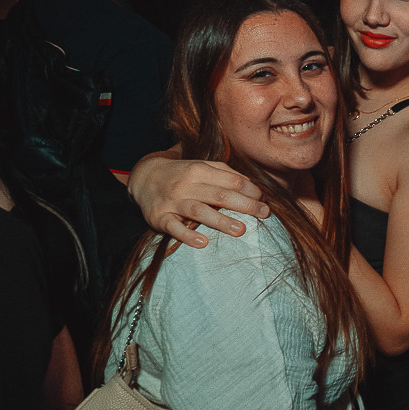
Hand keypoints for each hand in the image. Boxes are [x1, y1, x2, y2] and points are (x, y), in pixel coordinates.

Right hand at [127, 153, 268, 247]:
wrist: (144, 177)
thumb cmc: (181, 174)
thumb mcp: (201, 166)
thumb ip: (226, 173)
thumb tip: (252, 186)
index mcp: (199, 170)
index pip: (229, 180)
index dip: (249, 190)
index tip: (263, 199)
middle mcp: (186, 185)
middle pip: (219, 195)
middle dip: (244, 205)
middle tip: (264, 214)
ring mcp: (172, 202)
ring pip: (199, 211)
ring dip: (220, 221)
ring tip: (241, 230)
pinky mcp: (159, 217)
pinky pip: (174, 228)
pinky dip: (188, 235)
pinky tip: (203, 242)